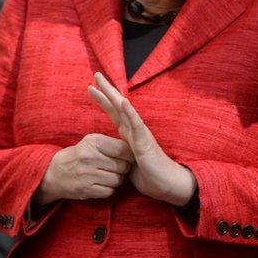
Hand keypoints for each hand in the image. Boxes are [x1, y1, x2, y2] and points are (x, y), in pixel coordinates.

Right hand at [35, 133, 132, 204]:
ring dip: (116, 179)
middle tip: (117, 167)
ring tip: (108, 175)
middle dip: (124, 168)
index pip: (123, 149)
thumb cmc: (79, 155)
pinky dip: (108, 189)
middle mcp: (90, 157)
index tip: (127, 157)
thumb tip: (135, 149)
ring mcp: (87, 174)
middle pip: (123, 166)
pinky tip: (101, 183)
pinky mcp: (85, 189)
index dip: (129, 155)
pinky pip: (109, 191)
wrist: (54, 173)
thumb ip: (112, 144)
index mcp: (93, 142)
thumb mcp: (92, 142)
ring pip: (117, 180)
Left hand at [88, 72, 196, 205]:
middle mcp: (134, 129)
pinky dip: (130, 112)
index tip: (91, 88)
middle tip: (95, 74)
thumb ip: (119, 154)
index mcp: (128, 134)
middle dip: (106, 90)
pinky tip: (123, 101)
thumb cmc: (149, 175)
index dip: (103, 100)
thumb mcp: (127, 163)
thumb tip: (107, 154)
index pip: (114, 112)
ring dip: (114, 95)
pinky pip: (136, 124)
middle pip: (117, 105)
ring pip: (125, 109)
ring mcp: (140, 133)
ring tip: (103, 82)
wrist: (166, 183)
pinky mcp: (145, 141)